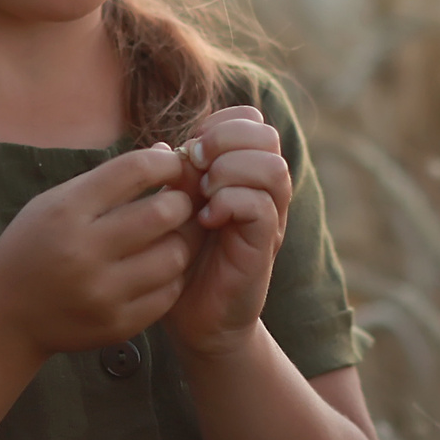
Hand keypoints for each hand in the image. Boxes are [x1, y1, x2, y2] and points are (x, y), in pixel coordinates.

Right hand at [0, 147, 194, 363]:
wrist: (4, 318)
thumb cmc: (34, 248)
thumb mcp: (56, 203)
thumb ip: (111, 179)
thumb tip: (166, 152)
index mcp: (66, 212)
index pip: (134, 171)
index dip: (166, 162)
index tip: (174, 165)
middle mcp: (84, 253)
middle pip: (163, 213)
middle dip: (181, 201)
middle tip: (178, 202)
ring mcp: (102, 293)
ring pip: (175, 255)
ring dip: (179, 241)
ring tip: (168, 237)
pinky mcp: (117, 324)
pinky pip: (169, 293)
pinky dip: (170, 277)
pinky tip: (156, 270)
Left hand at [163, 105, 292, 360]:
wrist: (197, 319)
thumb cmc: (183, 260)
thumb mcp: (174, 209)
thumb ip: (177, 175)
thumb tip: (168, 147)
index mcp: (244, 172)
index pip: (251, 120)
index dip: (220, 123)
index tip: (192, 149)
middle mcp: (264, 190)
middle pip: (267, 135)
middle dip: (226, 140)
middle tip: (197, 165)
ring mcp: (269, 217)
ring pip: (271, 168)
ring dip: (230, 172)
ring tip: (203, 193)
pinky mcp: (264, 245)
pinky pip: (261, 206)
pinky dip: (229, 203)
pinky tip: (206, 219)